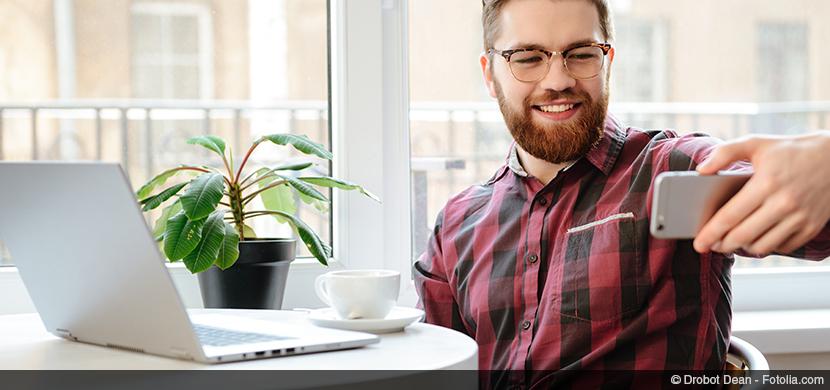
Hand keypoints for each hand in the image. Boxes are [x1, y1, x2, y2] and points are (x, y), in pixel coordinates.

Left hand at [693, 132, 829, 254]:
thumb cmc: (789, 150)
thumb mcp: (756, 143)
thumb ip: (725, 153)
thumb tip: (701, 170)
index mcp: (766, 183)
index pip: (730, 216)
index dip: (711, 233)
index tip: (699, 243)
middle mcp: (784, 203)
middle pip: (743, 236)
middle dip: (722, 245)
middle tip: (712, 245)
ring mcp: (800, 217)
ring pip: (762, 246)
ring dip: (743, 247)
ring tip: (732, 241)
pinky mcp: (812, 227)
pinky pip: (782, 247)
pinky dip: (767, 246)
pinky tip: (758, 238)